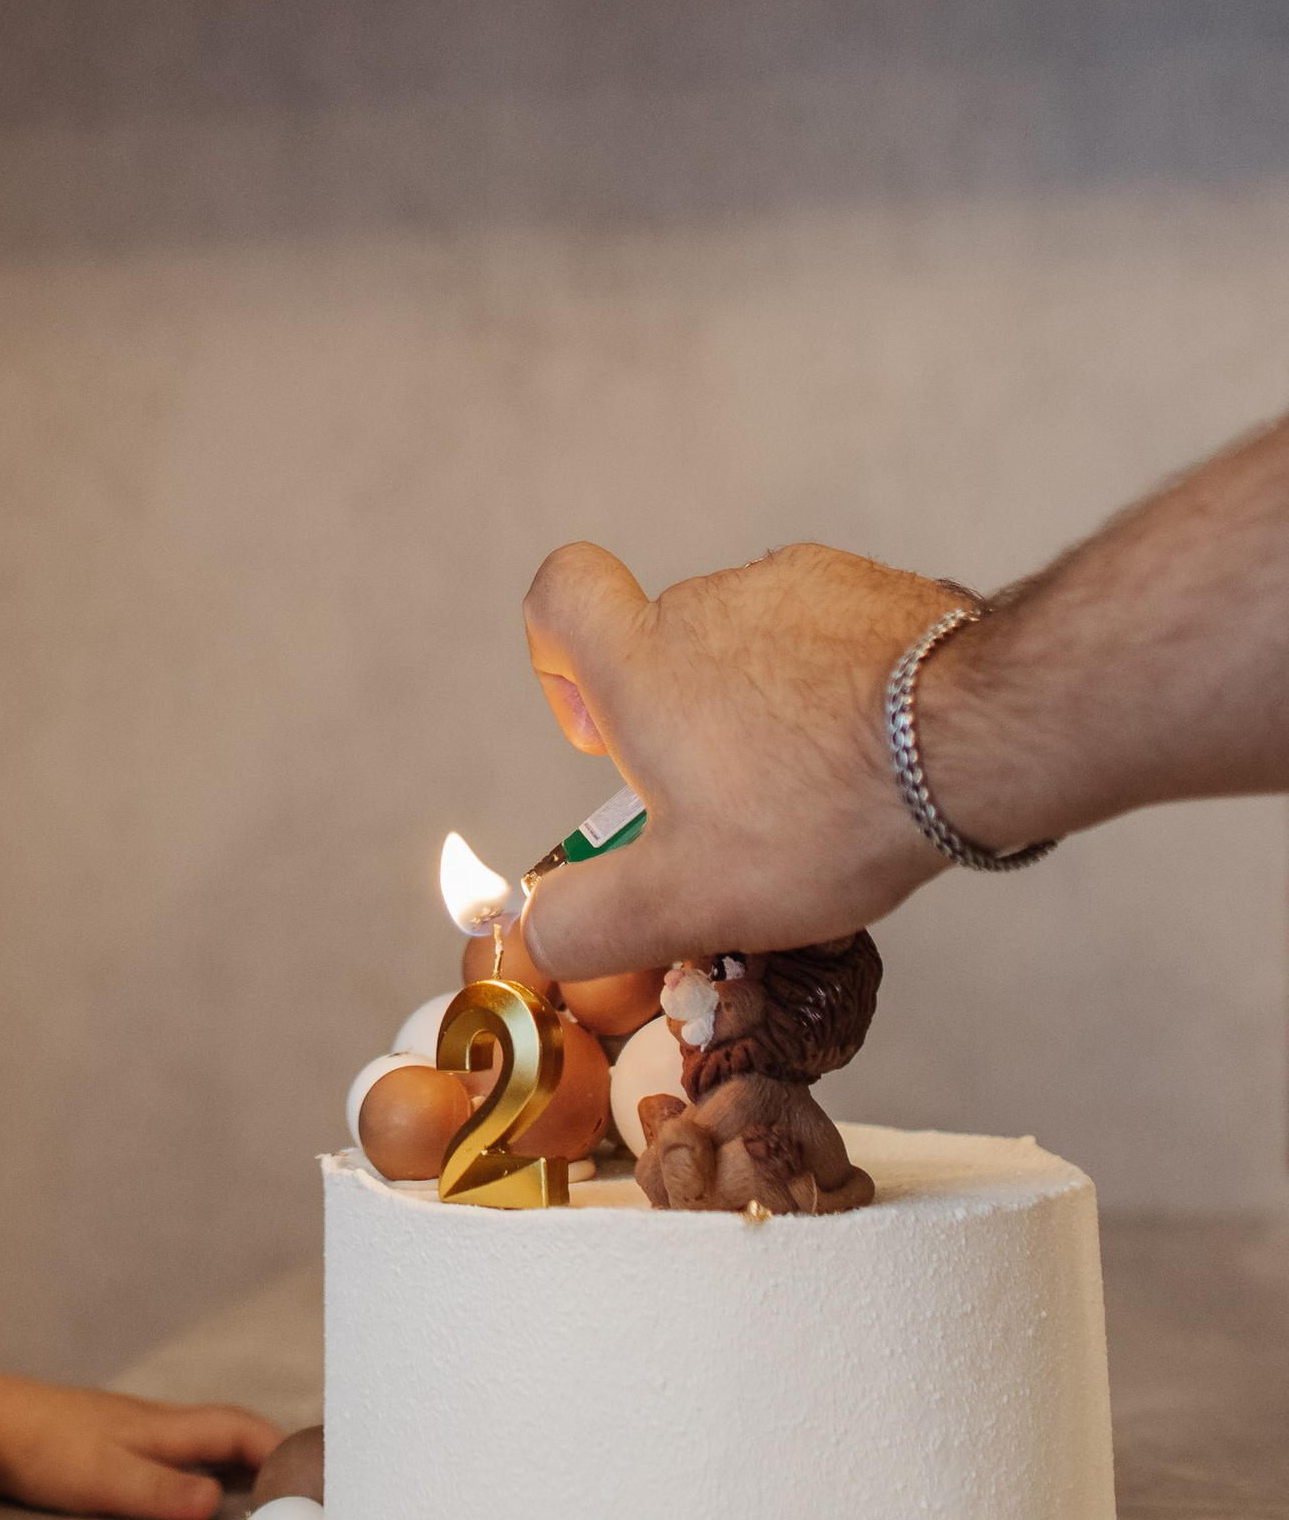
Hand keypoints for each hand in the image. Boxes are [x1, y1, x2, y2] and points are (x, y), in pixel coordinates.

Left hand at [0, 1378, 282, 1519]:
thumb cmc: (44, 1448)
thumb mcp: (106, 1480)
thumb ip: (162, 1493)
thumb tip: (217, 1508)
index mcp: (168, 1427)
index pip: (243, 1431)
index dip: (282, 1453)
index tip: (312, 1482)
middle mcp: (161, 1425)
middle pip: (233, 1436)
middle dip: (270, 1461)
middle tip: (299, 1498)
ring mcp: (139, 1432)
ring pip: (205, 1447)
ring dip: (237, 1470)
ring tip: (262, 1506)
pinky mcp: (116, 1445)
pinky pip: (178, 1457)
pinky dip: (203, 1476)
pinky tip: (197, 1499)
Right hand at [520, 538, 962, 978]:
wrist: (980, 738)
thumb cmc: (823, 812)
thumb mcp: (685, 898)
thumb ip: (591, 920)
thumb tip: (539, 933)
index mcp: (646, 662)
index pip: (559, 592)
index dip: (558, 658)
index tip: (604, 733)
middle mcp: (712, 602)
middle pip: (669, 649)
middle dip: (688, 726)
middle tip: (739, 813)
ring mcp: (801, 586)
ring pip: (755, 650)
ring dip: (768, 711)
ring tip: (825, 791)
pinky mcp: (878, 592)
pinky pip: (833, 640)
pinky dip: (839, 692)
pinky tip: (878, 757)